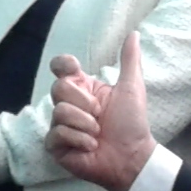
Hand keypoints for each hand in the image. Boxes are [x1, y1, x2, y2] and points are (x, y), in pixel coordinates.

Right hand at [46, 32, 153, 190]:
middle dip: (84, 102)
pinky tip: (90, 147)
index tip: (75, 69)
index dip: (63, 65)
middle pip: (58, 88)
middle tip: (100, 115)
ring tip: (98, 134)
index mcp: (83, 89)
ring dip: (85, 125)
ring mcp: (60, 125)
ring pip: (60, 112)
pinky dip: (79, 140)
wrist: (132, 156)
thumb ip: (129, 60)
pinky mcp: (56, 145)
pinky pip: (57, 134)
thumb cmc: (132, 124)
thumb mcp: (131, 87)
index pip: (60, 67)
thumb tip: (134, 33)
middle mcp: (69, 105)